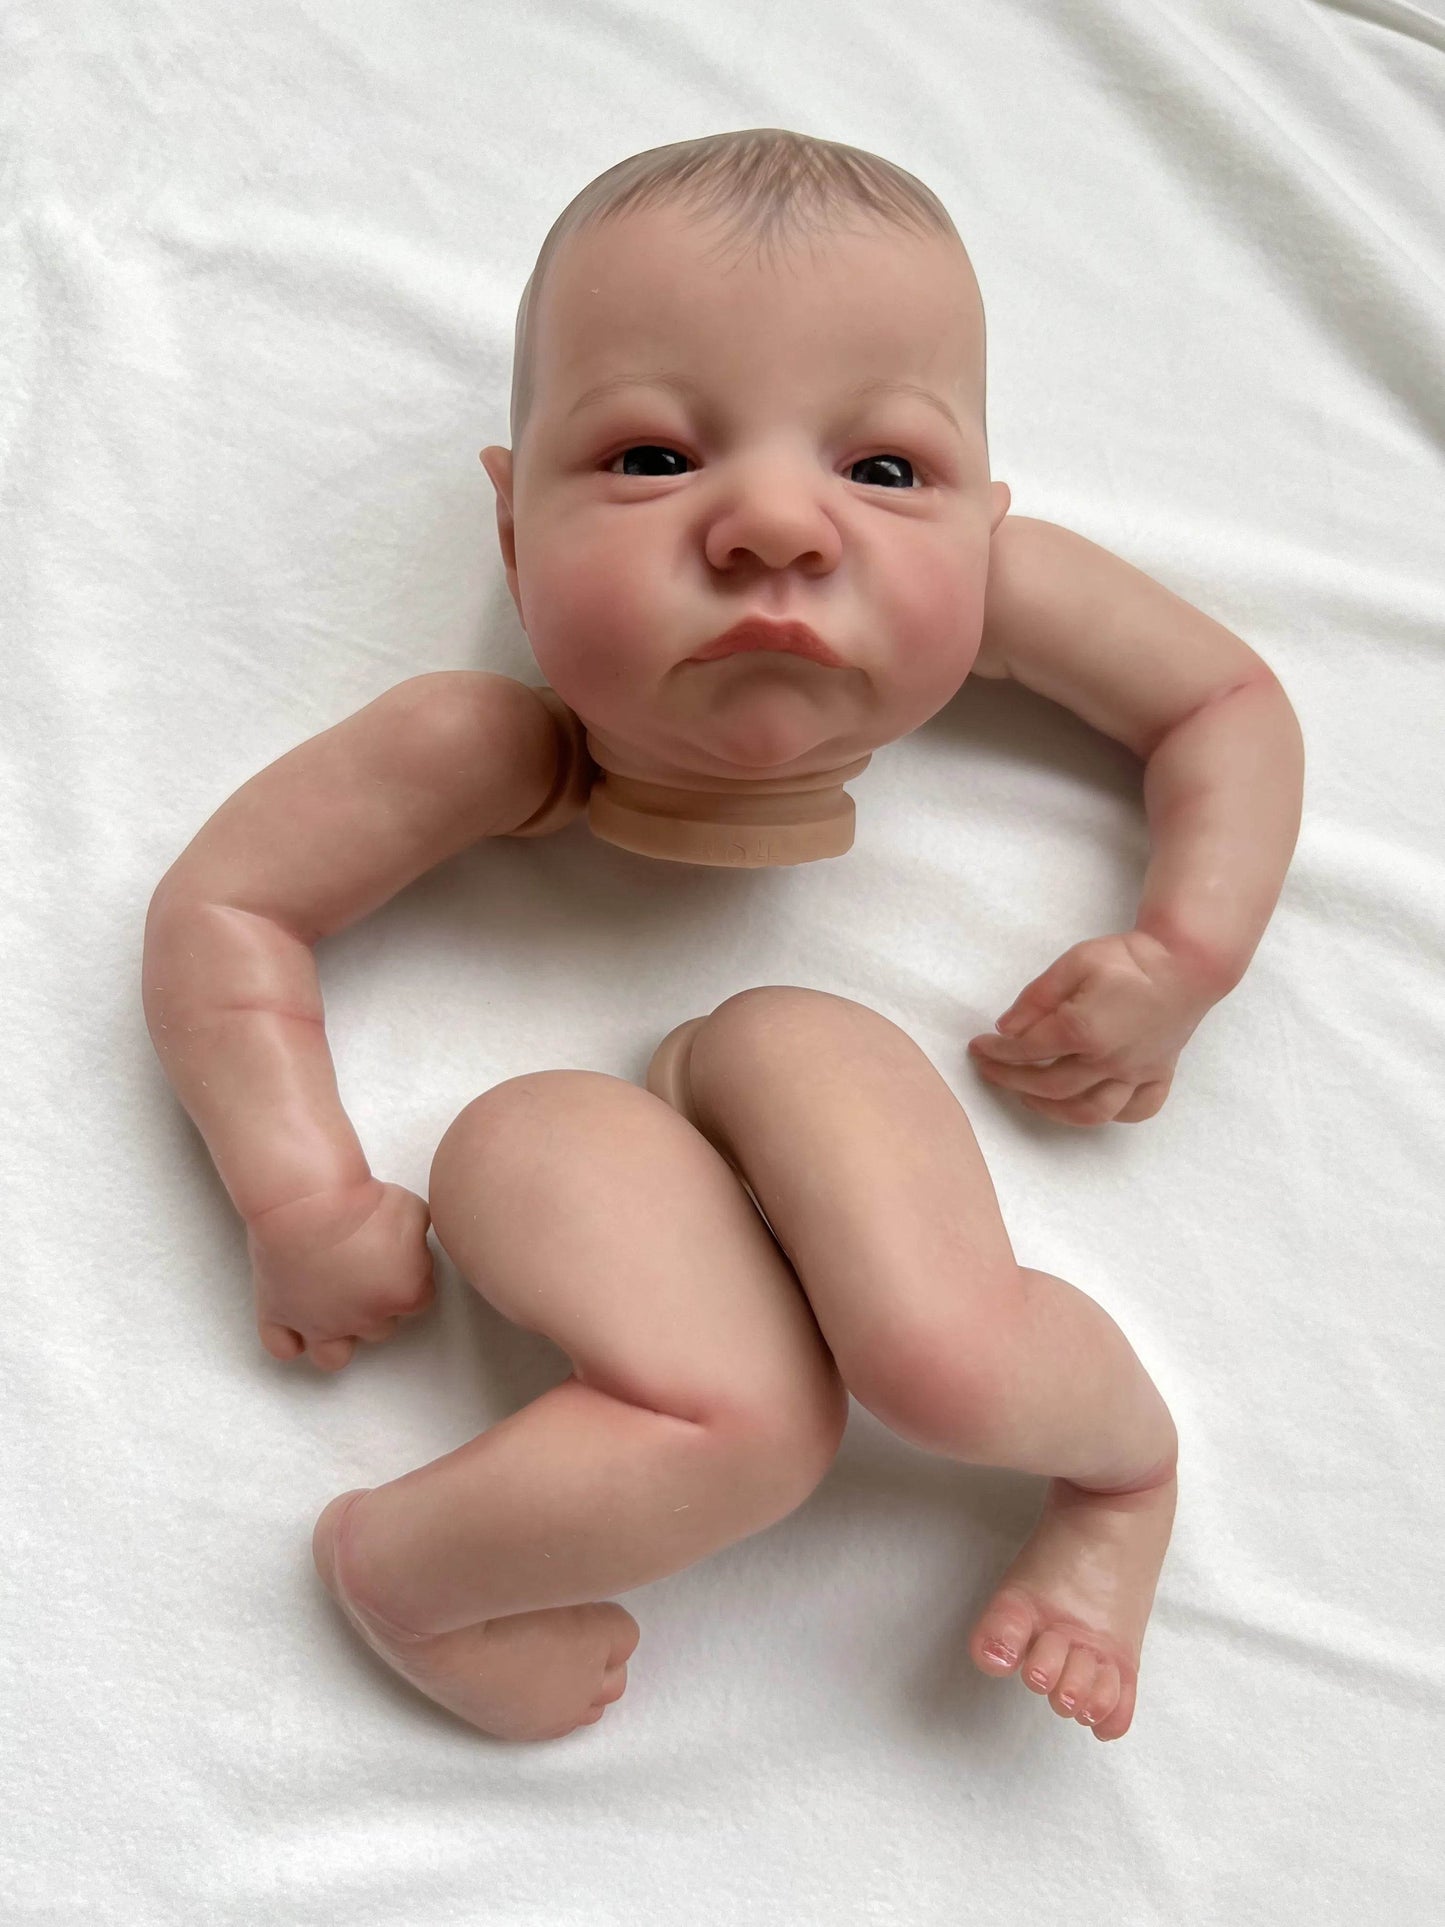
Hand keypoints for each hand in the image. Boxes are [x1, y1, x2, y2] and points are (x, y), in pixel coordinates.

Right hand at [246, 1178, 436, 1370]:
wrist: (308, 1201)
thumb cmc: (362, 1202)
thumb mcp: (413, 1209)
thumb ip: (419, 1238)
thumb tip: (413, 1245)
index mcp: (403, 1295)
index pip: (418, 1299)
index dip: (406, 1277)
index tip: (395, 1257)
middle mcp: (363, 1319)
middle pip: (379, 1327)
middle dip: (373, 1302)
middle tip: (362, 1270)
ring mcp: (319, 1324)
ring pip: (334, 1357)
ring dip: (338, 1337)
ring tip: (334, 1309)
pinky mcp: (279, 1315)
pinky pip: (283, 1348)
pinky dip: (289, 1340)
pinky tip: (296, 1320)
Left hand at [967, 930, 1217, 1125]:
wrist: (1188, 962)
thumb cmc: (1130, 959)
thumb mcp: (1074, 962)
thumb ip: (1037, 997)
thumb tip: (1006, 1028)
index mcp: (1084, 1031)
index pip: (1028, 1051)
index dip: (997, 1052)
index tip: (978, 1047)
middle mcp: (1110, 1061)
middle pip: (1050, 1086)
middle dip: (1011, 1081)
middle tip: (990, 1070)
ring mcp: (1137, 1073)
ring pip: (1090, 1111)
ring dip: (1052, 1109)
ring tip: (1029, 1096)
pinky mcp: (1159, 1075)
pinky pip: (1136, 1110)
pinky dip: (1111, 1115)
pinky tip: (1088, 1104)